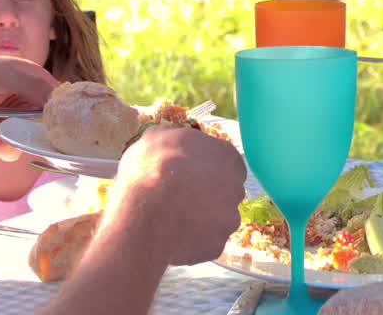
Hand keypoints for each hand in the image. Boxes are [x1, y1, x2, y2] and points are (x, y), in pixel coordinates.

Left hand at [0, 56, 58, 160]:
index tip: (62, 120)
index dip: (61, 109)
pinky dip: (3, 148)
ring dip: (18, 139)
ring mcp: (8, 124)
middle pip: (46, 123)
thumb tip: (57, 103)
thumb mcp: (4, 73)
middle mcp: (21, 104)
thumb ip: (33, 85)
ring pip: (30, 140)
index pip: (55, 97)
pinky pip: (11, 152)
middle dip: (39, 129)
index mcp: (28, 82)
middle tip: (28, 129)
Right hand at [105, 126, 246, 265]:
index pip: (225, 163)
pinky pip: (204, 244)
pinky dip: (191, 242)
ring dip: (199, 220)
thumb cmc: (152, 168)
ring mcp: (229, 219)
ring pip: (216, 220)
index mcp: (227, 157)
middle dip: (205, 195)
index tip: (188, 175)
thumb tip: (166, 138)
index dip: (204, 169)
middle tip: (179, 197)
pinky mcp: (217, 246)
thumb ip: (170, 138)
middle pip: (224, 192)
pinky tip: (171, 236)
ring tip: (171, 219)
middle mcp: (236, 188)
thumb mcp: (155, 138)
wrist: (145, 210)